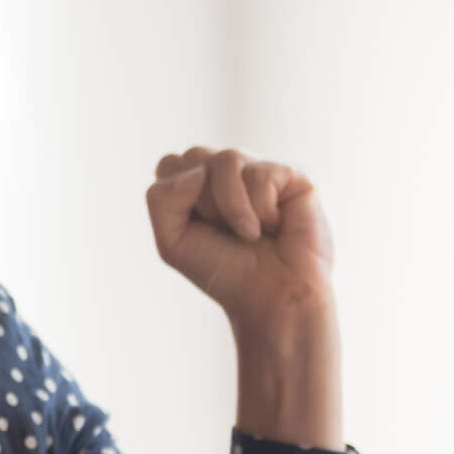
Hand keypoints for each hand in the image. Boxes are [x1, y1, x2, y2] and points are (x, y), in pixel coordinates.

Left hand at [145, 146, 336, 323]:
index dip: (178, 201)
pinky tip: (275, 226)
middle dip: (204, 204)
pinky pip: (260, 173)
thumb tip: (199, 171)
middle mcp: (227, 170)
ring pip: (227, 159)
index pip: (170, 165)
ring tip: (251, 233)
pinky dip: (262, 209)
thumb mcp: (172, 242)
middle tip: (224, 232)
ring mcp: (259, 169)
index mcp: (196, 182)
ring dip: (233, 208)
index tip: (199, 230)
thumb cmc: (225, 271)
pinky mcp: (291, 174)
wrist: (272, 298)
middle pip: (195, 156)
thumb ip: (161, 199)